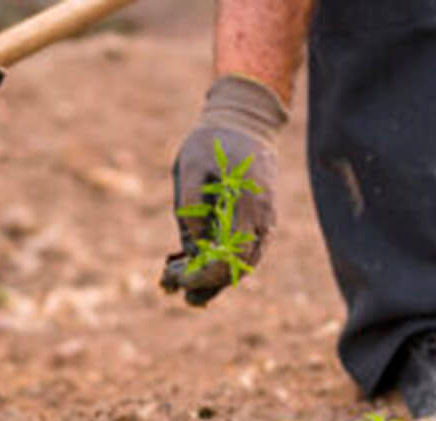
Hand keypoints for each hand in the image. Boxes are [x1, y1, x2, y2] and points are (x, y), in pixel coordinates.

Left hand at [161, 75, 285, 305]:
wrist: (244, 120)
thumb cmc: (213, 140)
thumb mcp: (190, 163)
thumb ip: (190, 202)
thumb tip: (193, 240)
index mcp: (248, 204)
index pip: (231, 256)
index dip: (205, 275)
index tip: (179, 278)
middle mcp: (263, 218)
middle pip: (239, 268)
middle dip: (205, 283)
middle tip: (171, 283)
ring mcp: (264, 221)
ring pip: (244, 265)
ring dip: (213, 280)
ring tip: (181, 284)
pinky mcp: (258, 221)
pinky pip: (244, 253)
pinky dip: (221, 265)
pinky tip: (194, 267)